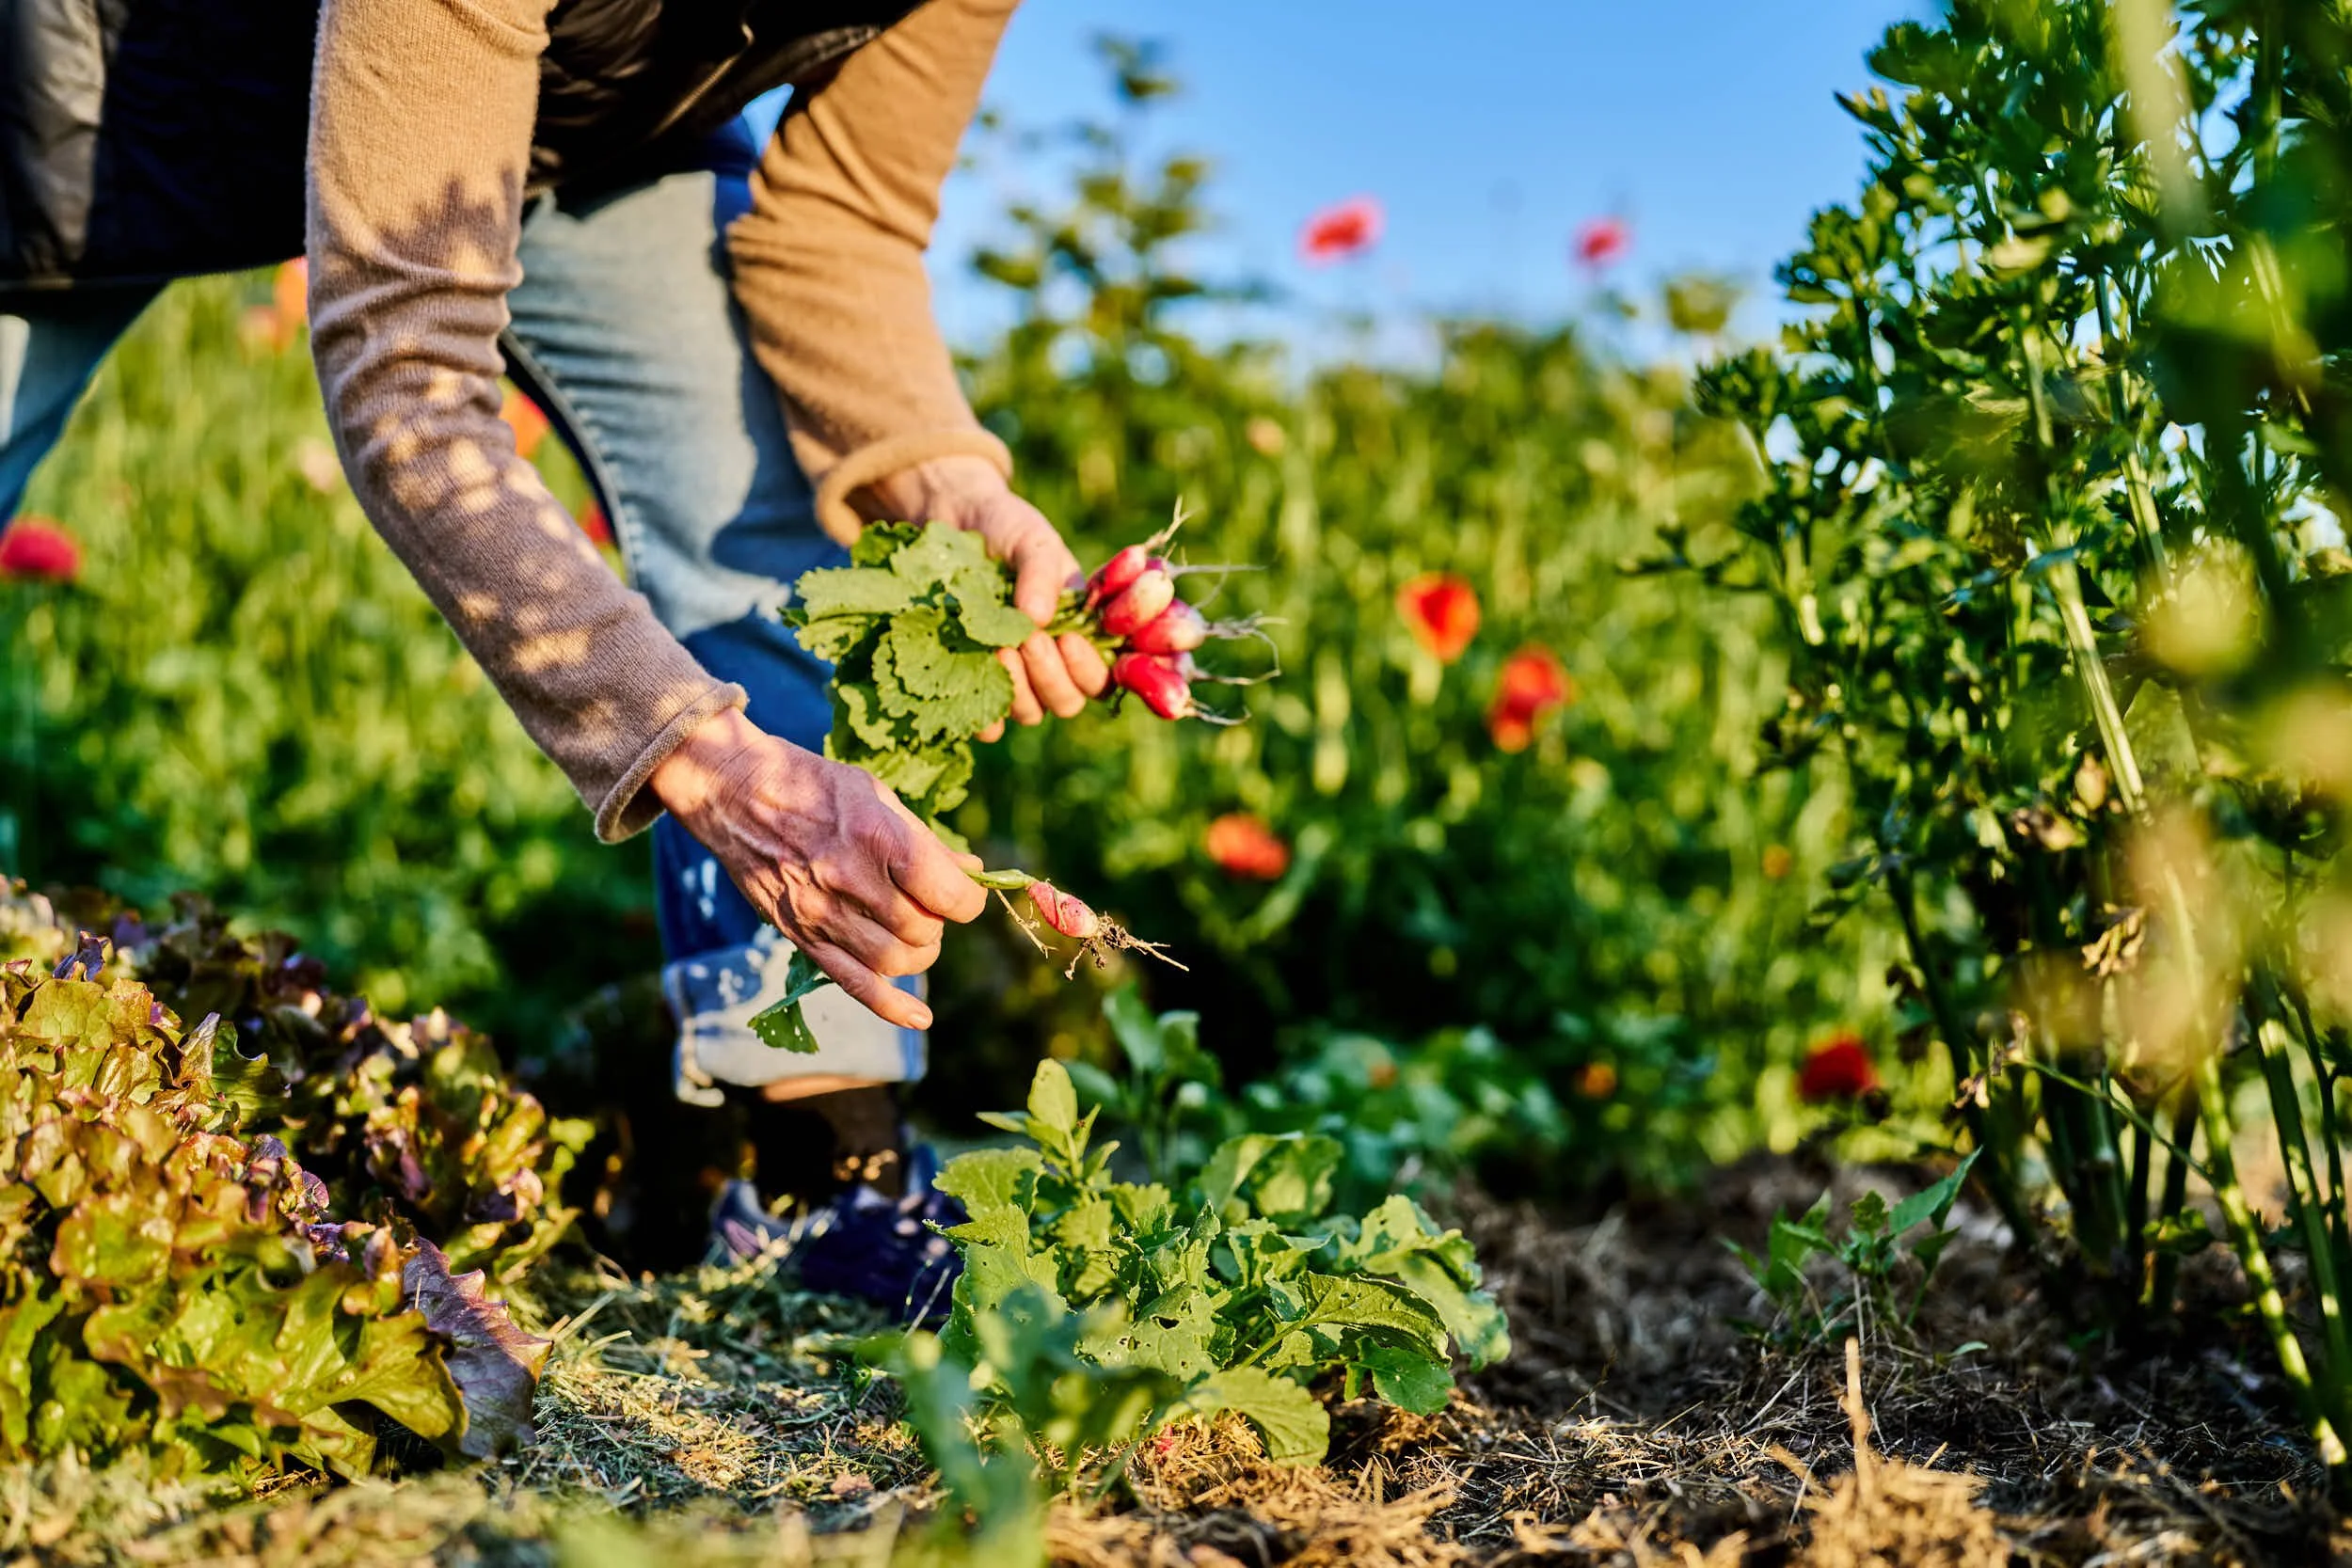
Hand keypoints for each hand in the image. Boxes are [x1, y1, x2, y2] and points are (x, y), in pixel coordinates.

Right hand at [649, 708, 986, 1028]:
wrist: (733, 794)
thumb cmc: (812, 784)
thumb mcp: (876, 795)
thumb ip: (925, 840)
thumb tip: (972, 869)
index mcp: (877, 838)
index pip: (948, 894)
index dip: (969, 900)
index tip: (967, 894)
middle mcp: (850, 881)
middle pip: (922, 931)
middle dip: (938, 924)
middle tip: (929, 905)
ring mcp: (821, 913)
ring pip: (895, 962)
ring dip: (918, 954)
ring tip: (913, 932)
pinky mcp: (800, 936)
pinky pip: (853, 984)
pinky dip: (892, 1007)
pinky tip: (920, 1017)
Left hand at [865, 455, 1110, 738]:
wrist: (953, 520)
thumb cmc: (1005, 528)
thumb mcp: (1032, 541)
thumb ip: (1041, 574)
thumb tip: (1037, 619)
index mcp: (1081, 631)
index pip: (1100, 676)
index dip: (1088, 669)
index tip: (1066, 639)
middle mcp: (1052, 662)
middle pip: (1067, 702)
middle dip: (1050, 677)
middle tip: (1028, 640)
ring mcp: (1015, 676)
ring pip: (1031, 713)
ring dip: (1018, 688)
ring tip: (996, 647)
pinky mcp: (974, 683)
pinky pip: (986, 721)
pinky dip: (981, 715)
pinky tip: (967, 684)